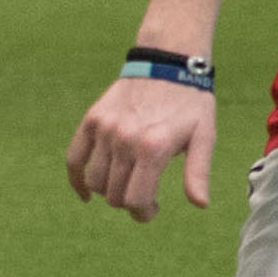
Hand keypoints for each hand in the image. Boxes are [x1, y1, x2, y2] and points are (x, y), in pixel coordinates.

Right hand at [68, 75, 213, 221]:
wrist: (168, 63)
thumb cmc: (191, 103)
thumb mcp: (204, 136)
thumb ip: (198, 172)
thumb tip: (200, 204)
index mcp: (153, 148)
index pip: (136, 199)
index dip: (143, 213)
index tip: (152, 210)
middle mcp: (125, 140)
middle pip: (114, 195)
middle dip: (129, 204)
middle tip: (144, 198)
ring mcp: (105, 130)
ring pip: (95, 181)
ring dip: (108, 192)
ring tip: (126, 186)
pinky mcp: (92, 120)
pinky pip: (73, 158)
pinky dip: (77, 179)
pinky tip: (86, 193)